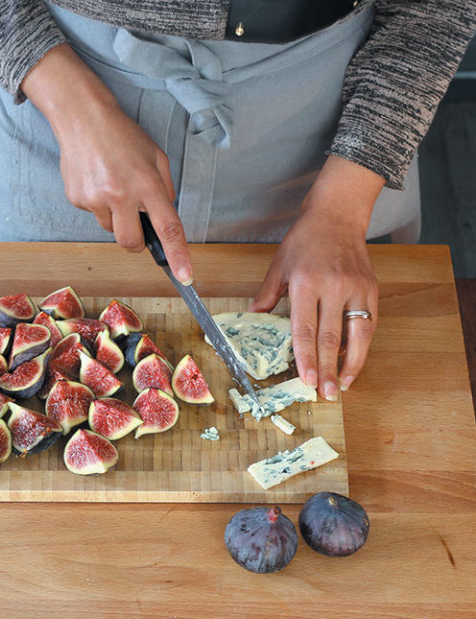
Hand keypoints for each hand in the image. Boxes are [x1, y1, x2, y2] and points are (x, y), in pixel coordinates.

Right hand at [21, 44, 192, 283]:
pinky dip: (98, 204)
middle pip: (132, 243)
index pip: (167, 227)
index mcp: (147, 183)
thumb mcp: (156, 156)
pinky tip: (97, 180)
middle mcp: (120, 194)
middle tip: (135, 221)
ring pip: (111, 229)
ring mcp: (95, 198)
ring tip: (112, 185)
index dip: (178, 255)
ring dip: (116, 217)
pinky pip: (94, 215)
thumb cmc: (123, 135)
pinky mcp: (77, 199)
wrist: (82, 117)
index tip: (185, 276)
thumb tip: (166, 218)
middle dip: (137, 242)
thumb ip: (166, 189)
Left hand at [250, 156, 384, 398]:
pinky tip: (353, 361)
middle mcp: (333, 287)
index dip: (305, 358)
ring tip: (345, 385)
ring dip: (352, 363)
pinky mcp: (371, 289)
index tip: (307, 380)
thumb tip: (253, 317)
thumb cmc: (304, 241)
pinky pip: (368, 323)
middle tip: (327, 394)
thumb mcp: (279, 265)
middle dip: (328, 369)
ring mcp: (355, 288)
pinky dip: (361, 345)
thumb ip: (267, 294)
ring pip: (357, 334)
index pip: (304, 328)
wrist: (336, 217)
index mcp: (305, 283)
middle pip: (330, 337)